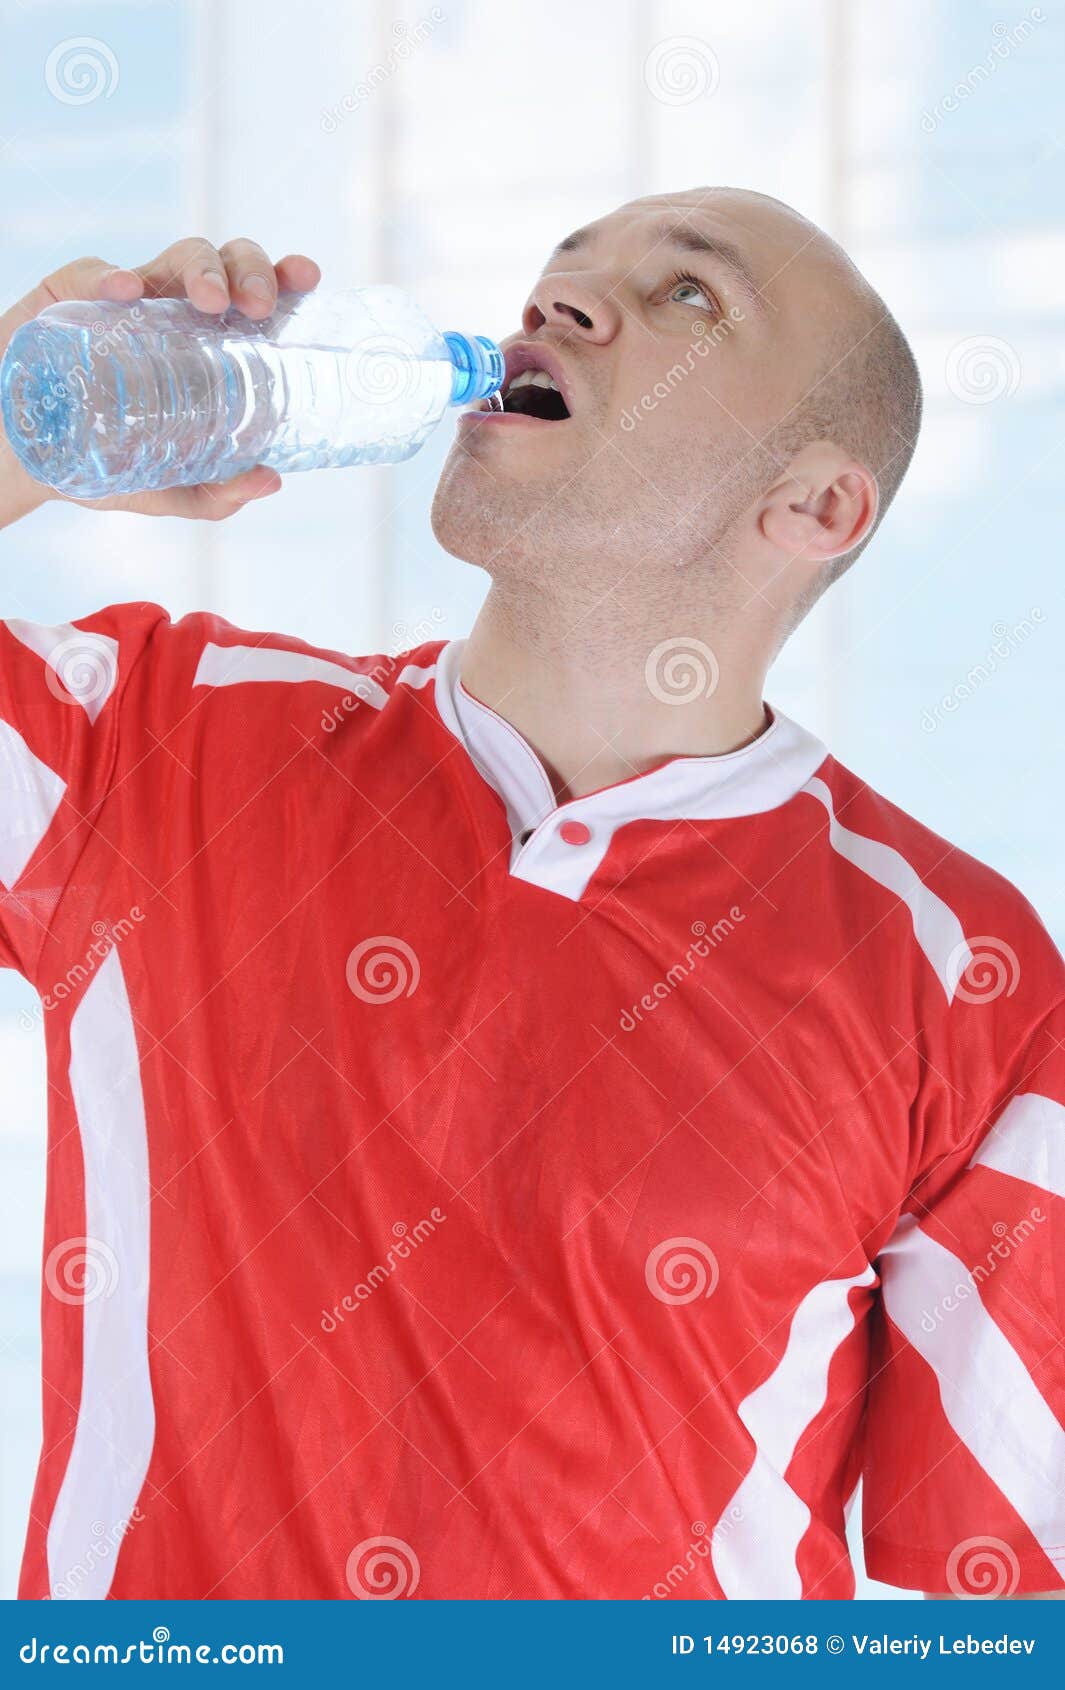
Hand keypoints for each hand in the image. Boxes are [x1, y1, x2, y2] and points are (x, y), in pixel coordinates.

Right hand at [0, 238, 320, 527]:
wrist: (19, 462)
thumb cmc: (98, 463)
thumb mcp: (163, 488)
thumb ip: (214, 494)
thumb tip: (271, 479)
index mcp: (206, 346)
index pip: (251, 299)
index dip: (283, 279)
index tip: (308, 278)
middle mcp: (172, 314)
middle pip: (225, 266)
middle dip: (251, 271)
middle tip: (256, 308)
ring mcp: (123, 301)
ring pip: (175, 256)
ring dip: (202, 268)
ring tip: (211, 302)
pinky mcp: (67, 298)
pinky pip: (92, 273)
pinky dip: (110, 275)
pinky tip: (126, 291)